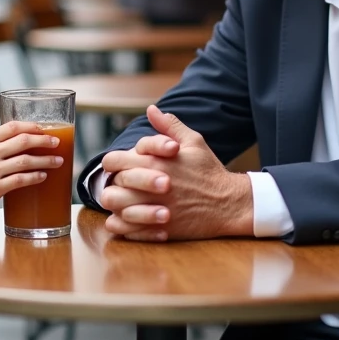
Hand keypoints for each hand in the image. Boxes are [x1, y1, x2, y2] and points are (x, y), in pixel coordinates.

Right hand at [0, 121, 64, 216]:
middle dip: (44, 141)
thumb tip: (24, 139)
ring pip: (25, 161)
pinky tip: (42, 176)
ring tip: (57, 161)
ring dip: (45, 161)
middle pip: (23, 141)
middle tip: (56, 143)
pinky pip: (20, 180)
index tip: (44, 128)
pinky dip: (34, 177)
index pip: (12, 127)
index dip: (31, 126)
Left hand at [101, 106, 252, 241]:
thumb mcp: (193, 142)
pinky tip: (130, 217)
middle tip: (124, 184)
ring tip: (126, 201)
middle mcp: (148, 187)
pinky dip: (121, 224)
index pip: (113, 161)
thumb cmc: (209, 171)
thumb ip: (169, 126)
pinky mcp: (157, 229)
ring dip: (116, 204)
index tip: (121, 165)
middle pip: (111, 186)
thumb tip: (151, 109)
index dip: (113, 162)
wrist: (227, 203)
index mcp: (153, 163)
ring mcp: (152, 210)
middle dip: (114, 184)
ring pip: (114, 209)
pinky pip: (124, 230)